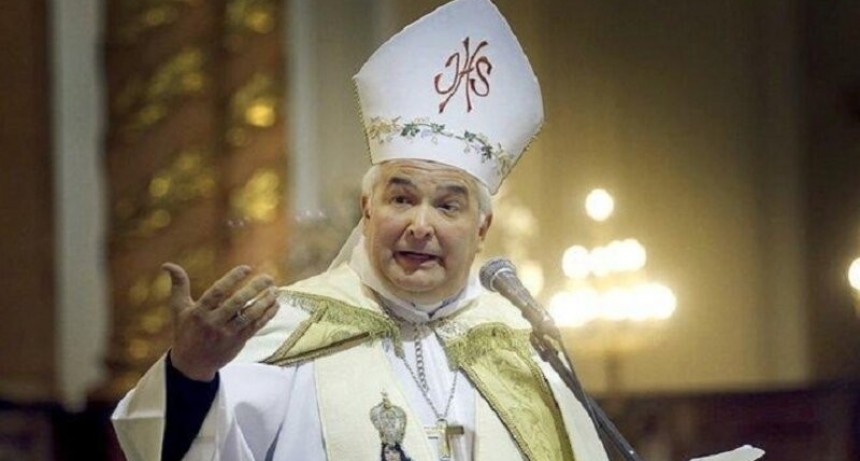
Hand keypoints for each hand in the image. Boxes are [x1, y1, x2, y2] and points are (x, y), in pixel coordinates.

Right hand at [163, 262, 278, 380]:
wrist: (191, 365)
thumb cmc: (185, 332)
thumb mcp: (179, 309)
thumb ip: (178, 286)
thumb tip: (167, 264)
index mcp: (199, 312)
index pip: (217, 292)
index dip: (232, 278)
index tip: (247, 268)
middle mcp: (213, 323)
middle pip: (237, 303)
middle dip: (254, 289)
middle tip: (268, 277)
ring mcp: (227, 334)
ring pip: (249, 316)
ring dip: (264, 302)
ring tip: (275, 290)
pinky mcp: (237, 342)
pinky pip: (255, 327)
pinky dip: (267, 316)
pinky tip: (276, 304)